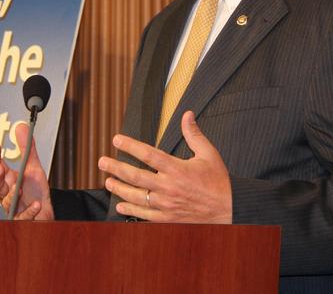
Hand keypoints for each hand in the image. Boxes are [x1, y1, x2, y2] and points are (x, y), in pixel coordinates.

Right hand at [0, 122, 54, 219]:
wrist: (44, 212)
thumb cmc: (34, 191)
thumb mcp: (32, 166)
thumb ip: (27, 148)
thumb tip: (21, 127)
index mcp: (7, 179)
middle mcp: (6, 193)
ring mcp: (13, 207)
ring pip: (6, 203)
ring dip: (11, 195)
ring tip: (18, 188)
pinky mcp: (23, 219)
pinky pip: (23, 216)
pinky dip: (29, 211)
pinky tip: (37, 204)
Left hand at [98, 111, 231, 222]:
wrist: (229, 209)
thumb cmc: (218, 181)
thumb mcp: (209, 154)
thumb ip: (194, 134)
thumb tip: (187, 114)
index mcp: (177, 169)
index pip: (148, 155)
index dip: (130, 146)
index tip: (116, 140)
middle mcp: (169, 187)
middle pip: (135, 176)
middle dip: (116, 168)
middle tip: (102, 161)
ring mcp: (167, 205)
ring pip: (136, 197)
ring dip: (119, 189)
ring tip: (108, 182)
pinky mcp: (168, 218)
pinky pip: (145, 215)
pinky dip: (131, 211)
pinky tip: (120, 206)